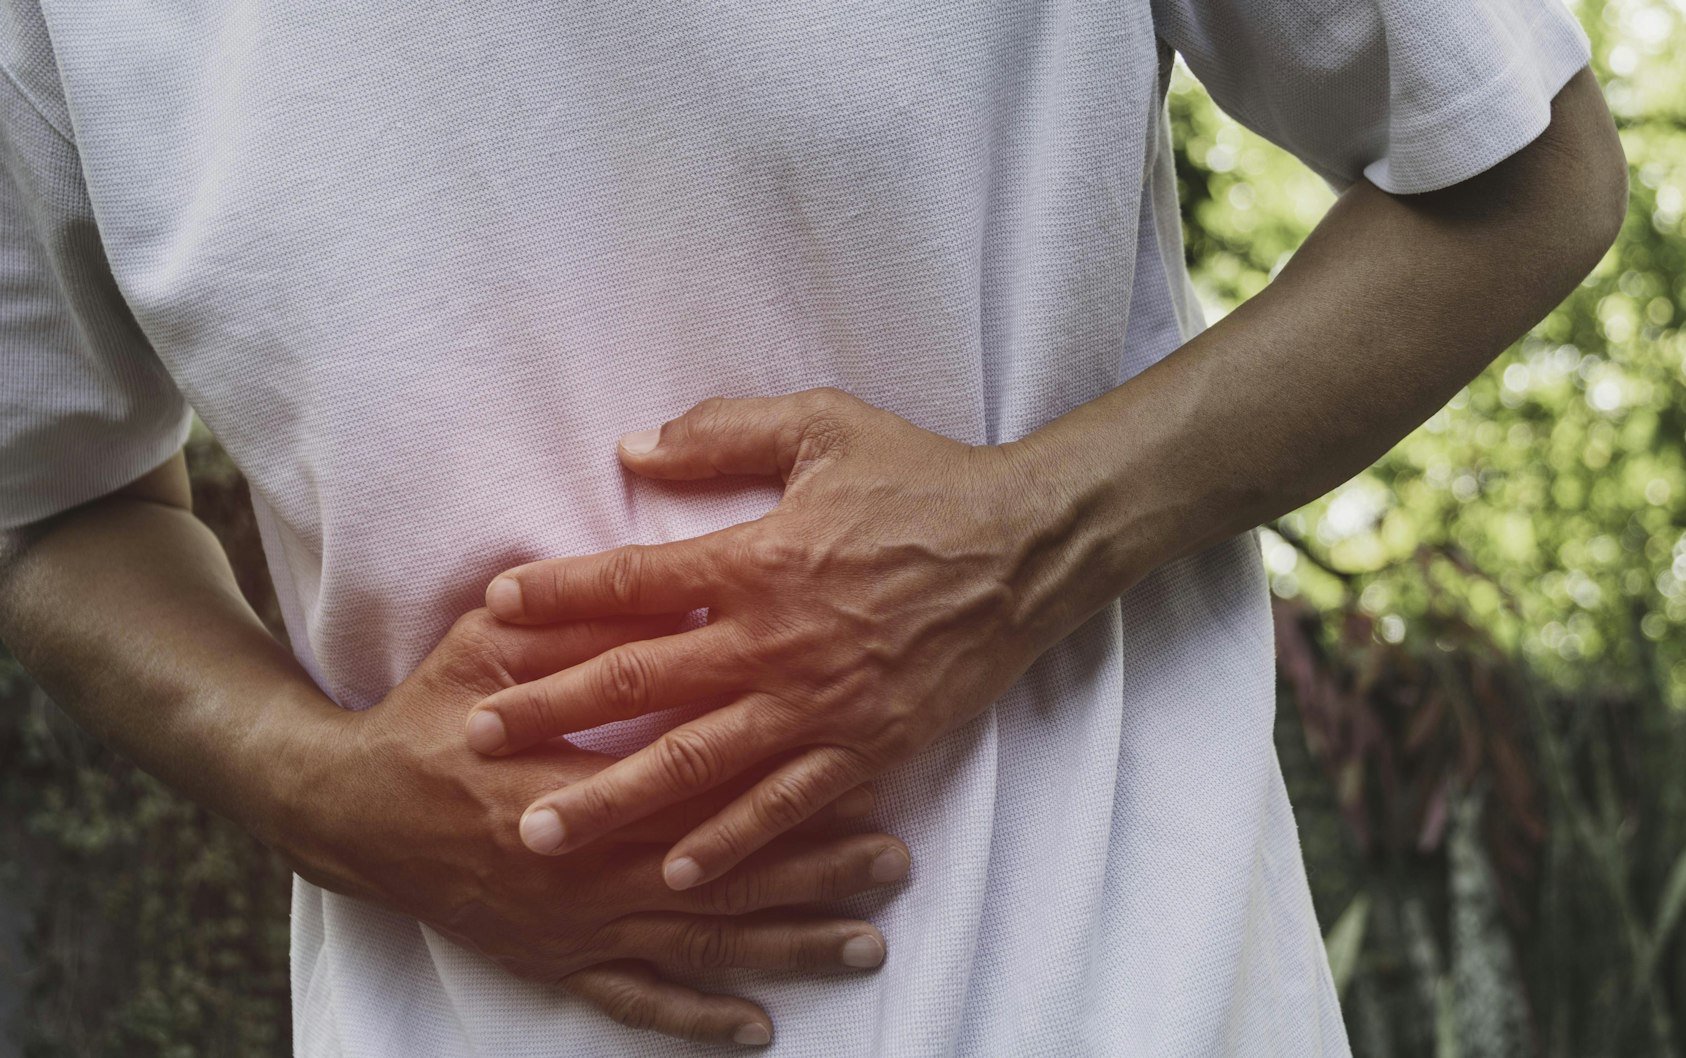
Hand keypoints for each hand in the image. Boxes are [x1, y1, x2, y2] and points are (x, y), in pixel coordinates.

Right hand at [281, 606, 911, 1047]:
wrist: (345, 809)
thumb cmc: (425, 715)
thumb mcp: (490, 650)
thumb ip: (580, 631)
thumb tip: (675, 596)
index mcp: (570, 789)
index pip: (698, 793)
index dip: (780, 793)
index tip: (860, 781)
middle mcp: (579, 873)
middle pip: (720, 879)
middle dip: (813, 875)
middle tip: (894, 867)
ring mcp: (568, 927)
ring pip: (696, 948)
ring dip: (784, 947)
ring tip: (865, 944)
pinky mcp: (552, 959)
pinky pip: (633, 999)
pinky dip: (694, 1019)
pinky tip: (755, 1029)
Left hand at [469, 388, 1094, 889]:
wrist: (1028, 549)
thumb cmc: (924, 481)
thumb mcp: (823, 426)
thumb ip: (722, 434)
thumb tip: (631, 450)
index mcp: (758, 558)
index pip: (632, 582)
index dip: (557, 595)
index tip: (492, 611)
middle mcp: (774, 641)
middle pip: (639, 684)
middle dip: (549, 712)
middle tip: (474, 738)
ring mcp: (818, 704)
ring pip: (695, 763)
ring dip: (610, 799)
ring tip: (538, 829)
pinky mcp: (864, 747)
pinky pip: (783, 807)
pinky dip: (727, 843)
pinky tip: (671, 872)